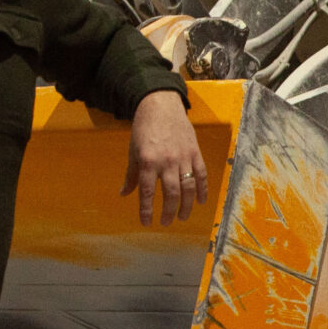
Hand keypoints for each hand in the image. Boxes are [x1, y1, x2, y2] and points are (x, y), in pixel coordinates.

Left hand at [125, 89, 208, 225]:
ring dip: (186, 205)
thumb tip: (124, 194)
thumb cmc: (144, 128)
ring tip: (182, 216)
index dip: (147, 210)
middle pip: (171, 193)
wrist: (161, 105)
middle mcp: (167, 161)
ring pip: (188, 187)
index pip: (147, 192)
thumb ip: (132, 174)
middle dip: (169, 211)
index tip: (146, 223)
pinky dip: (202, 189)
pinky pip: (201, 174)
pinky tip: (201, 201)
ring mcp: (183, 157)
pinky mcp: (195, 152)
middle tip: (167, 222)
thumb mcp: (133, 151)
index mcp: (148, 161)